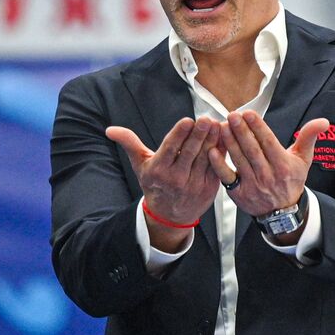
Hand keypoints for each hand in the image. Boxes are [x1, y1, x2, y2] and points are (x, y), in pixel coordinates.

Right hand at [106, 117, 221, 243]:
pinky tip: (224, 138)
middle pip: (190, 152)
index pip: (170, 149)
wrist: (169, 214)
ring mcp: (194, 184)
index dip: (179, 134)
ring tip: (218, 125)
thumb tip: (110, 130)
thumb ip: (129, 143)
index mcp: (158, 170)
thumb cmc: (154, 184)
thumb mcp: (139, 165)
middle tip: (206, 119)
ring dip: (213, 140)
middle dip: (199, 135)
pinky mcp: (209, 188)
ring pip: (205, 158)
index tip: (187, 121)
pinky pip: (216, 167)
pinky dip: (221, 152)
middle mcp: (176, 179)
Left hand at [209, 112, 329, 216]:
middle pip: (252, 150)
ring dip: (230, 142)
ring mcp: (252, 185)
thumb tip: (323, 122)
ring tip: (222, 126)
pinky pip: (227, 177)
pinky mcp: (239, 192)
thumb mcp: (304, 160)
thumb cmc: (291, 181)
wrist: (282, 212)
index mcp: (283, 165)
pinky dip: (219, 164)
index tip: (249, 113)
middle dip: (241, 131)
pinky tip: (212, 151)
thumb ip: (309, 137)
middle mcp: (268, 175)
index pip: (269, 143)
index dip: (258, 128)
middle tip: (232, 116)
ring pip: (239, 160)